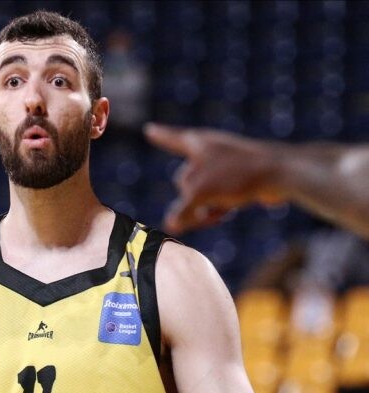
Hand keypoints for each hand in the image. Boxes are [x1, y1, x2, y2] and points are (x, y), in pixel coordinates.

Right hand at [144, 123, 285, 233]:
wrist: (281, 175)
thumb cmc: (238, 175)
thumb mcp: (201, 193)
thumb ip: (182, 210)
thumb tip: (171, 225)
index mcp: (198, 144)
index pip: (172, 139)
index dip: (161, 136)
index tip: (150, 129)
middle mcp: (208, 153)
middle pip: (183, 181)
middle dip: (189, 198)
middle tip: (201, 207)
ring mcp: (223, 169)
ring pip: (200, 194)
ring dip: (203, 207)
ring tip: (217, 213)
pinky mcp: (237, 184)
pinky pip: (215, 201)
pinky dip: (213, 211)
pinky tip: (220, 215)